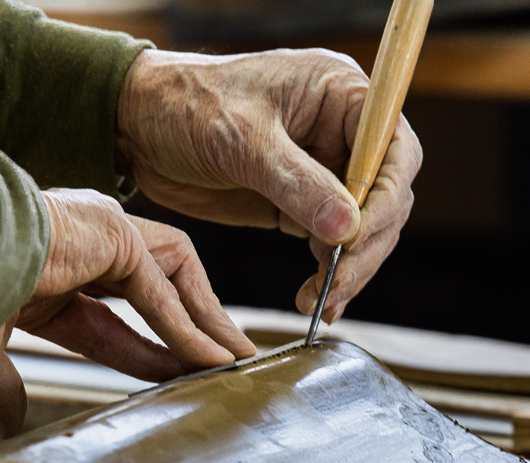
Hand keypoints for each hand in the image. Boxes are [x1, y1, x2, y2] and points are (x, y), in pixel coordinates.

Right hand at [0, 188, 255, 436]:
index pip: (115, 319)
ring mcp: (99, 229)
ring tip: (233, 362)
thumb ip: (0, 386)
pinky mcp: (111, 230)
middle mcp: (80, 241)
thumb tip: (4, 422)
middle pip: (158, 286)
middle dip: (194, 325)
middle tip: (225, 363)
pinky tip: (208, 359)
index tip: (182, 380)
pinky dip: (186, 326)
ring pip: (172, 276)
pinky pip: (160, 290)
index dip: (151, 352)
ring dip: (205, 321)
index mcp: (47, 269)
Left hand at [118, 49, 421, 322]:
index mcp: (340, 93)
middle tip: (336, 285)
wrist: (136, 124)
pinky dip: (328, 272)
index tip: (357, 239)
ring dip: (349, 268)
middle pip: (386, 196)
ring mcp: (324, 169)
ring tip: (320, 301)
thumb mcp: (240, 138)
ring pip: (364, 227)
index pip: (393, 149)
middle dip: (365, 245)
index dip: (384, 198)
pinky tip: (316, 299)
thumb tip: (346, 228)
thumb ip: (295, 182)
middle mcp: (342, 131)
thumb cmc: (185, 105)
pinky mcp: (301, 203)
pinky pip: (332, 243)